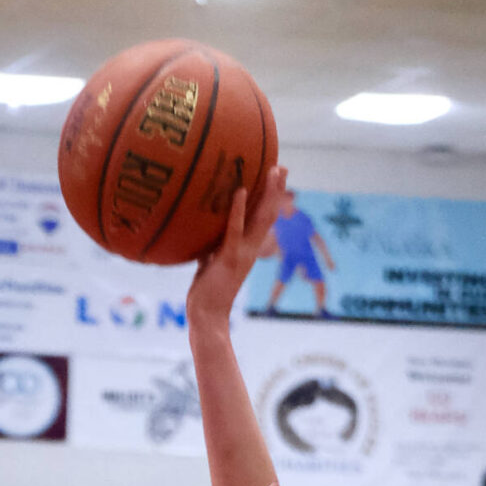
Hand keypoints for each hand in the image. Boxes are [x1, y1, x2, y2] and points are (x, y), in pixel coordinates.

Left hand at [189, 166, 285, 327]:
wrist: (207, 318)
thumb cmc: (206, 296)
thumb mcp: (209, 267)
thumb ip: (210, 253)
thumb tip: (202, 244)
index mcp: (247, 250)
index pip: (262, 220)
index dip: (270, 200)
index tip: (276, 179)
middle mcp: (250, 249)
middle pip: (269, 214)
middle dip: (277, 190)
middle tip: (284, 167)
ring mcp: (242, 253)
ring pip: (261, 218)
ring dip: (268, 193)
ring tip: (274, 170)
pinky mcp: (229, 258)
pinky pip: (234, 229)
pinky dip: (238, 209)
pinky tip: (240, 190)